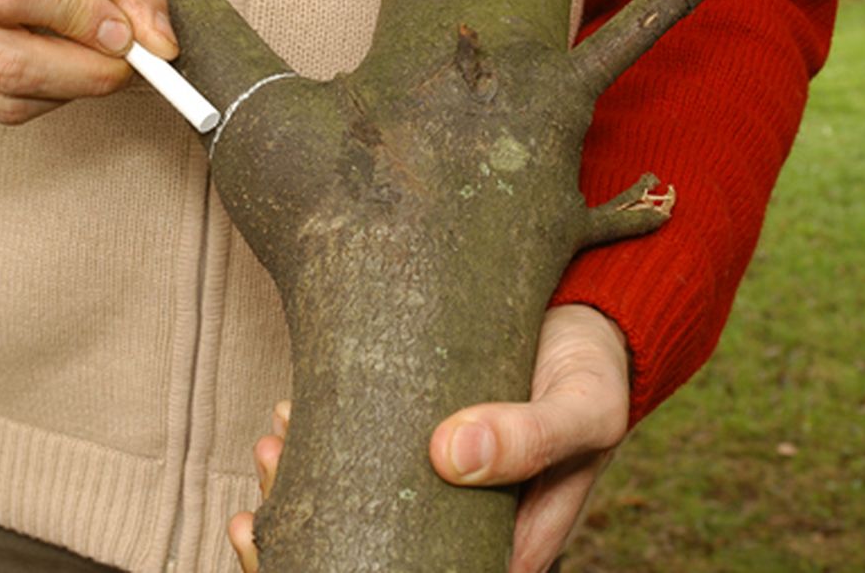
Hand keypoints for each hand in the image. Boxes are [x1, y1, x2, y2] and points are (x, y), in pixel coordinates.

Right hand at [0, 0, 177, 128]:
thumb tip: (160, 45)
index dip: (78, 21)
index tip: (124, 36)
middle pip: (8, 63)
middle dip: (84, 74)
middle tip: (123, 68)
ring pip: (6, 104)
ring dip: (65, 93)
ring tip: (84, 64)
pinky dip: (36, 104)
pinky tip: (41, 72)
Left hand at [228, 304, 629, 572]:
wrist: (595, 317)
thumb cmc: (594, 373)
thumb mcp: (584, 408)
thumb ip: (534, 437)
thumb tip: (454, 457)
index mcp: (509, 539)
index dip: (349, 569)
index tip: (290, 538)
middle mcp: (467, 517)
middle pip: (378, 544)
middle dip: (312, 524)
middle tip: (269, 473)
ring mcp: (442, 474)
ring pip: (362, 499)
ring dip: (305, 478)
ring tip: (271, 444)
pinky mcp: (422, 431)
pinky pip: (366, 447)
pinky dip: (321, 436)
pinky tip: (289, 415)